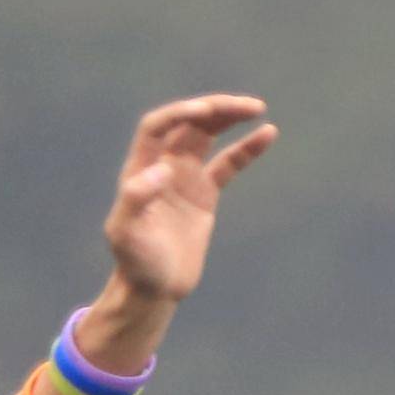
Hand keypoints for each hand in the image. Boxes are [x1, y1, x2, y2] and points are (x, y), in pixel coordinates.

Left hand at [102, 92, 276, 311]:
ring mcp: (185, 177)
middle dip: (215, 109)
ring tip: (258, 109)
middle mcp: (162, 165)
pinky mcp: (205, 194)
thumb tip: (161, 170)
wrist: (154, 288)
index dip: (180, 113)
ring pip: (208, 136)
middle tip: (248, 106)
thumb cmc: (135, 263)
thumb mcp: (126, 233)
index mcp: (140, 168)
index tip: (206, 110)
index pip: (158, 126)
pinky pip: (228, 163)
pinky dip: (247, 148)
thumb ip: (136, 199)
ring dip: (230, 118)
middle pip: (189, 123)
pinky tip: (268, 133)